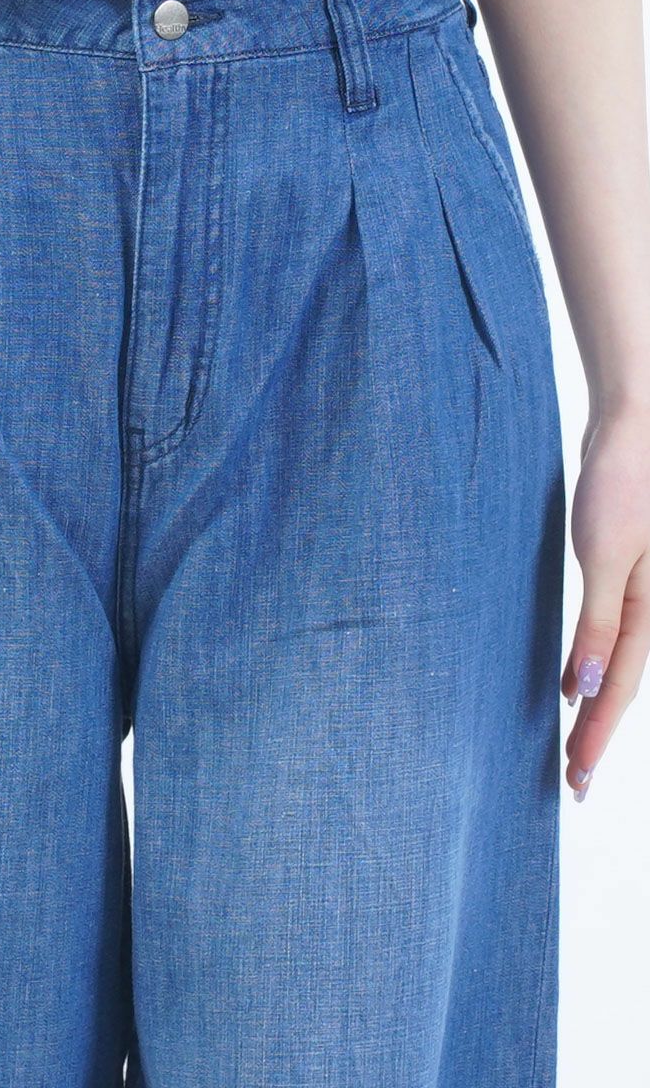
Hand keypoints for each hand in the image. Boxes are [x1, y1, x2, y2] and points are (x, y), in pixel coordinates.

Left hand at [562, 407, 649, 800]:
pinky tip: (574, 685)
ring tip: (574, 747)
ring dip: (595, 707)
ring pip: (618, 665)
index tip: (576, 777)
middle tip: (572, 784)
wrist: (630, 430)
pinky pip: (612, 635)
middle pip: (621, 685)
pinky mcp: (625, 575)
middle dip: (597, 734)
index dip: (597, 734)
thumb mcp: (606, 556)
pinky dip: (593, 665)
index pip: (619, 688)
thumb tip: (588, 687)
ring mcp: (640, 593)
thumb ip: (601, 622)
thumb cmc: (622, 486)